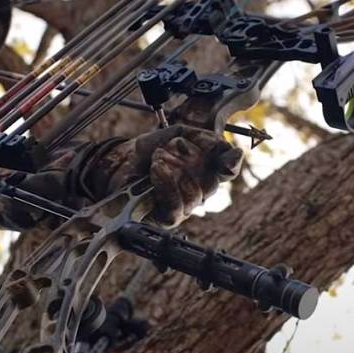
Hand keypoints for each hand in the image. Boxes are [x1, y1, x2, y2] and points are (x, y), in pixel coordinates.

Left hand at [93, 126, 242, 226]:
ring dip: (174, 169)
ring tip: (157, 158)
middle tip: (170, 147)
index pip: (229, 170)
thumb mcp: (179, 133)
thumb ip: (205, 139)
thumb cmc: (150, 150)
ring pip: (194, 193)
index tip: (228, 154)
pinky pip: (177, 206)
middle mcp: (199, 191)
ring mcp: (185, 207)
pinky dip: (167, 183)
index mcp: (206, 170)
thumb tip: (231, 151)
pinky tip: (157, 169)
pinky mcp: (168, 219)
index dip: (231, 163)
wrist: (122, 161)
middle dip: (190, 158)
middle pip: (211, 181)